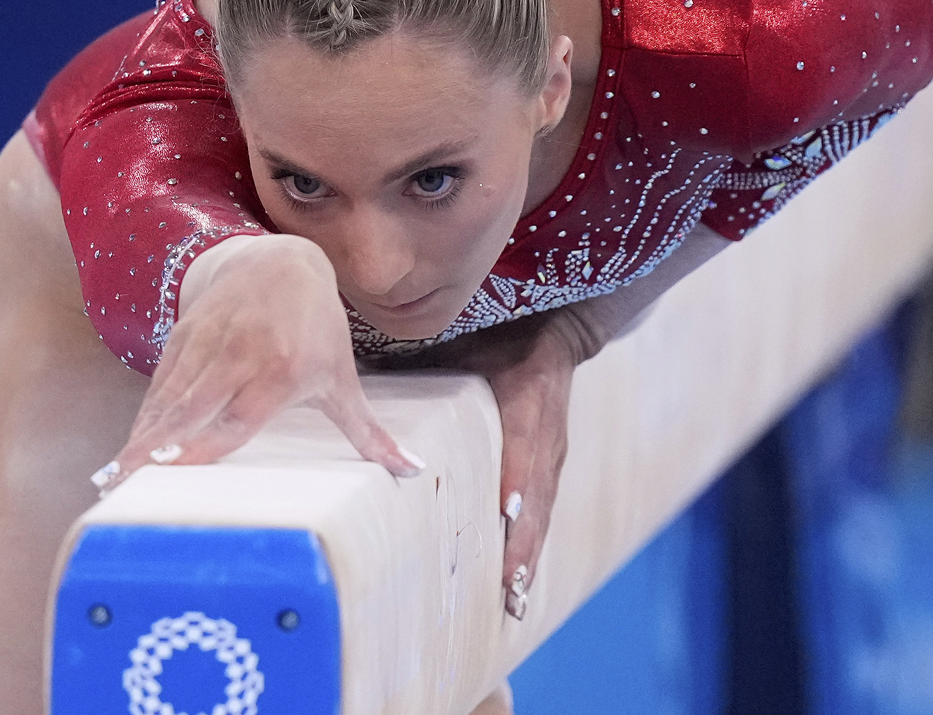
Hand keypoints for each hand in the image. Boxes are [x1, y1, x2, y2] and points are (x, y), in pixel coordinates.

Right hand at [92, 234, 422, 494]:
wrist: (281, 260)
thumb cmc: (318, 328)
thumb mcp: (343, 377)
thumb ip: (369, 432)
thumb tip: (413, 470)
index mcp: (279, 371)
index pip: (235, 416)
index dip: (202, 443)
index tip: (171, 470)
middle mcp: (238, 357)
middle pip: (190, 410)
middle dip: (154, 447)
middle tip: (120, 485)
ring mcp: (207, 345)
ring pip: (168, 398)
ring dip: (138, 438)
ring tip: (111, 478)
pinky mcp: (184, 338)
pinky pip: (159, 384)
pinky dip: (142, 418)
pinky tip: (126, 452)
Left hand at [380, 306, 597, 618]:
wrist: (558, 335)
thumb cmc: (503, 337)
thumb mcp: (472, 338)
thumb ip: (434, 353)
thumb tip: (374, 363)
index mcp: (528, 402)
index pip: (524, 447)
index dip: (517, 480)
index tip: (507, 514)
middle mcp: (545, 438)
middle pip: (537, 496)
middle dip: (524, 541)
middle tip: (508, 583)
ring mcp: (551, 457)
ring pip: (542, 511)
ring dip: (529, 553)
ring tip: (514, 596)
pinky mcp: (549, 468)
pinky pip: (542, 512)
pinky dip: (532, 545)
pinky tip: (518, 577)